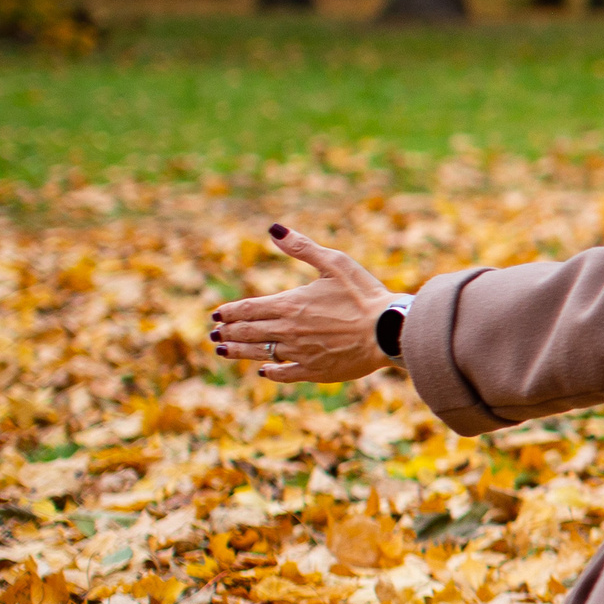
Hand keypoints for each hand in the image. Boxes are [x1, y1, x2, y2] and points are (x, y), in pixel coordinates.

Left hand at [209, 225, 397, 383]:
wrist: (389, 330)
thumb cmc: (365, 295)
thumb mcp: (336, 263)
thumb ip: (302, 248)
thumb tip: (274, 229)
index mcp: (290, 304)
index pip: (248, 309)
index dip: (229, 312)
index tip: (216, 314)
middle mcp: (288, 330)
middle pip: (248, 332)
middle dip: (229, 332)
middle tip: (215, 334)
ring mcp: (300, 353)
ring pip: (260, 353)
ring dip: (239, 351)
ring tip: (224, 351)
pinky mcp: (315, 371)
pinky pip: (285, 373)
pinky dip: (272, 372)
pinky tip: (264, 371)